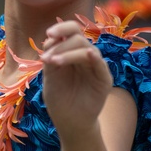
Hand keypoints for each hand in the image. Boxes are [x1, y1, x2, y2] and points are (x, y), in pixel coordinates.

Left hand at [41, 20, 111, 137]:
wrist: (69, 121)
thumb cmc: (59, 99)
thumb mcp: (50, 77)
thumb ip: (51, 58)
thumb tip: (51, 39)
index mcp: (71, 53)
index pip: (71, 32)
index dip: (61, 28)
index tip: (48, 34)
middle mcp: (84, 57)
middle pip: (78, 37)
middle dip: (61, 44)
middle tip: (47, 58)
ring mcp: (95, 67)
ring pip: (87, 49)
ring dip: (68, 53)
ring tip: (53, 62)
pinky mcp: (104, 79)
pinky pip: (101, 65)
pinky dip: (94, 58)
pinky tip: (88, 54)